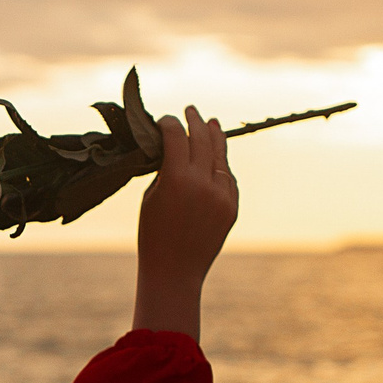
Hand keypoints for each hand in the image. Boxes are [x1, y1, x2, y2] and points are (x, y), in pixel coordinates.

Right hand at [133, 107, 234, 337]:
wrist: (174, 272)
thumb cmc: (153, 235)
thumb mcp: (150, 198)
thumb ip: (165, 171)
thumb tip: (173, 150)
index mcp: (176, 179)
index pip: (176, 137)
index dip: (169, 124)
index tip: (165, 120)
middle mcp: (203, 183)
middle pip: (201, 140)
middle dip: (194, 122)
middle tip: (190, 110)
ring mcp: (222, 195)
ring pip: (220, 156)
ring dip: (214, 137)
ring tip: (210, 123)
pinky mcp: (232, 207)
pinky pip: (228, 178)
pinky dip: (221, 165)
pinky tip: (216, 157)